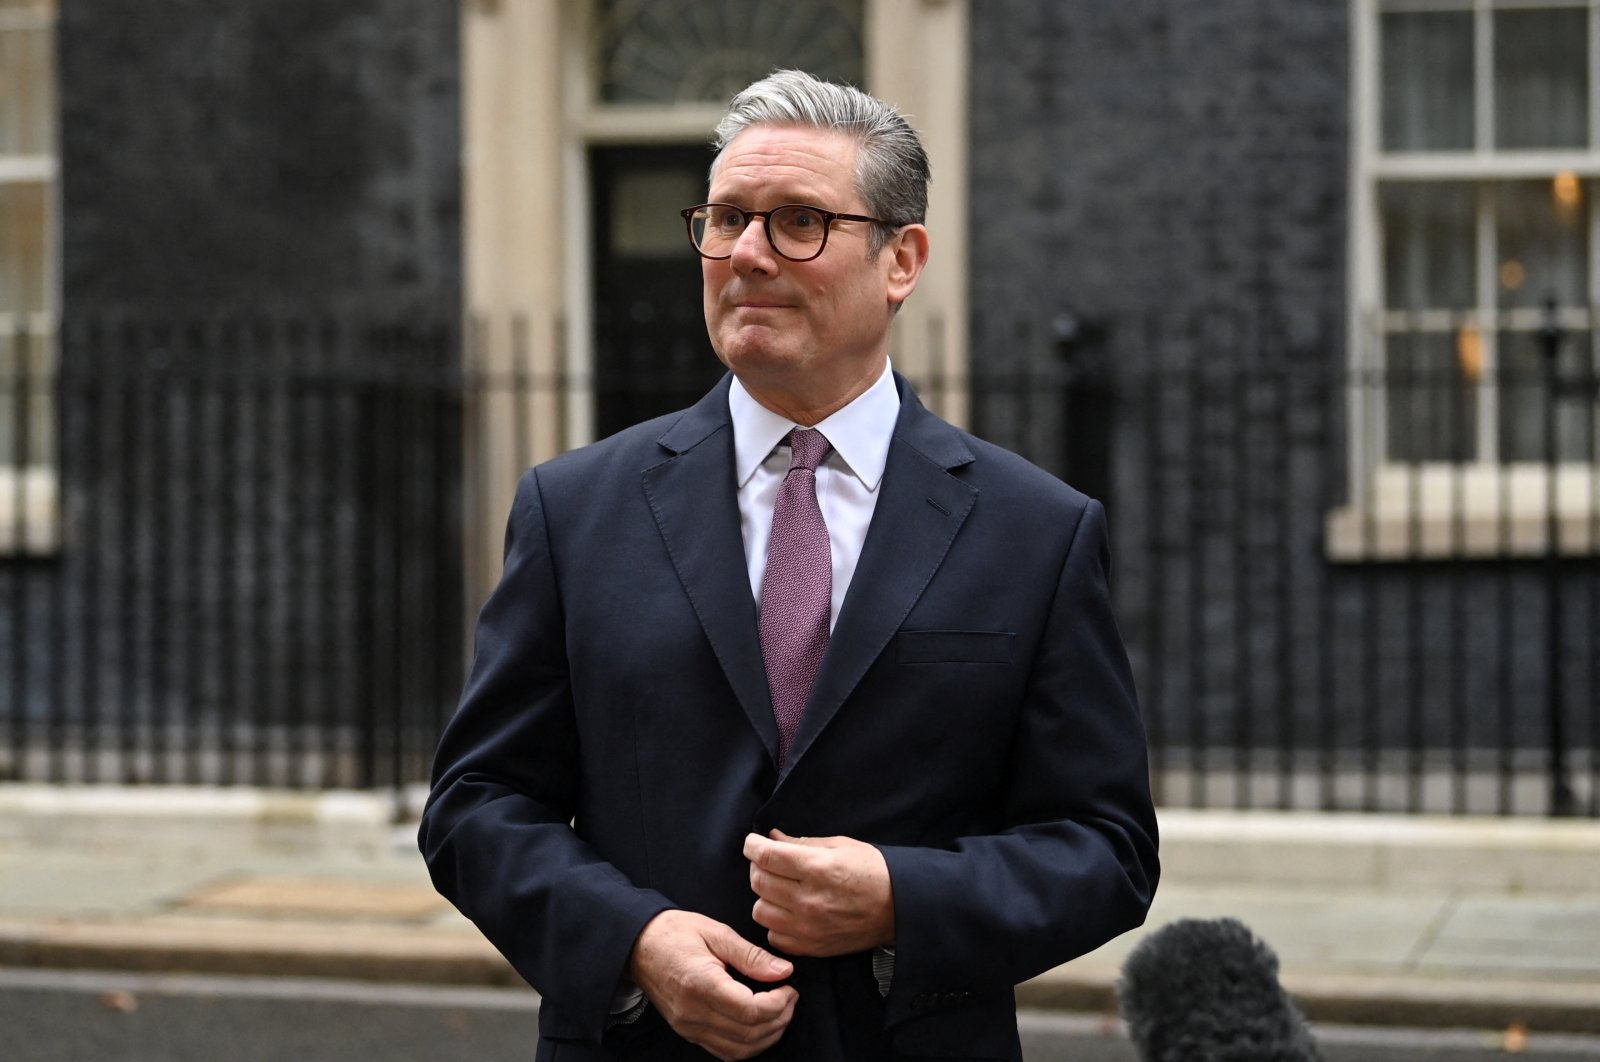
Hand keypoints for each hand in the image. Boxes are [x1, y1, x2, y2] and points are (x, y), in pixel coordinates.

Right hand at [625, 909, 797, 1059]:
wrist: (638, 945)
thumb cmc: (675, 933)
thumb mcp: (716, 932)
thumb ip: (751, 955)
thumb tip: (784, 971)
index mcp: (700, 984)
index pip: (750, 1010)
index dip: (779, 1003)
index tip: (789, 987)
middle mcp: (693, 1012)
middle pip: (748, 1034)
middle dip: (779, 1019)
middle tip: (790, 997)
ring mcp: (688, 1026)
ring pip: (739, 1050)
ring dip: (767, 1036)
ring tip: (780, 1011)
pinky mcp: (688, 1032)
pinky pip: (724, 1050)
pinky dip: (748, 1045)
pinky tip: (759, 1025)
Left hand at [744, 829, 894, 956]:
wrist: (899, 908)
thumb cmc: (873, 871)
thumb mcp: (840, 846)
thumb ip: (801, 842)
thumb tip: (772, 838)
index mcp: (817, 868)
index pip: (766, 856)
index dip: (753, 846)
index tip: (753, 843)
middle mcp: (808, 899)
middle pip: (758, 882)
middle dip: (758, 867)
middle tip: (770, 862)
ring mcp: (808, 927)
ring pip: (760, 910)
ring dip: (765, 896)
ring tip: (781, 889)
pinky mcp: (811, 947)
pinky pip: (773, 935)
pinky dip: (776, 922)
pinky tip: (789, 911)